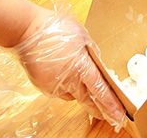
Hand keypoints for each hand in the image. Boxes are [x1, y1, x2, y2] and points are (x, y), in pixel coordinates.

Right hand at [14, 8, 126, 129]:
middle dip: (100, 109)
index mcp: (81, 66)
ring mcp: (55, 86)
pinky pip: (59, 90)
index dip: (111, 105)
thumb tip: (97, 64)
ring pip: (73, 95)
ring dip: (79, 92)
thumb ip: (91, 52)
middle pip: (88, 100)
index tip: (119, 115)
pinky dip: (64, 85)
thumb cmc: (54, 29)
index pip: (100, 91)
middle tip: (111, 116)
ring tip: (77, 77)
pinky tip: (61, 72)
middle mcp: (69, 80)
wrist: (26, 31)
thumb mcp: (81, 35)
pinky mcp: (44, 87)